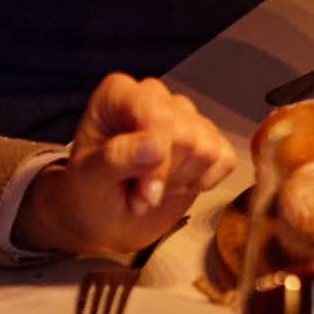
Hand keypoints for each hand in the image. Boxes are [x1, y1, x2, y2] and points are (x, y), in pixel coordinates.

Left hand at [19, 74, 238, 257]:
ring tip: (153, 189)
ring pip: (208, 148)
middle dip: (165, 175)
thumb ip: (116, 158)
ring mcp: (185, 115)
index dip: (157, 159)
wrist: (106, 220)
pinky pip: (225, 158)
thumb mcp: (89, 180)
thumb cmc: (89, 195)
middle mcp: (155, 96)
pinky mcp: (208, 138)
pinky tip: (177, 185)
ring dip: (181, 181)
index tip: (144, 196)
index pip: (156, 114)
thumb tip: (155, 146)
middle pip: (186, 134)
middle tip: (139, 196)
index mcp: (119, 94)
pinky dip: (203, 182)